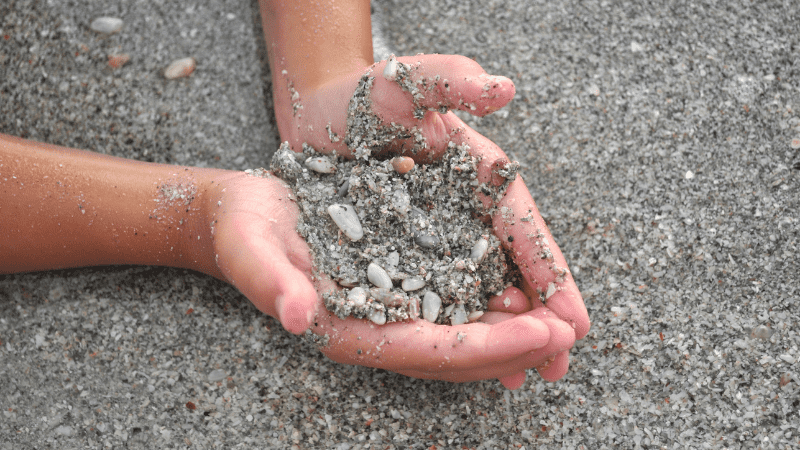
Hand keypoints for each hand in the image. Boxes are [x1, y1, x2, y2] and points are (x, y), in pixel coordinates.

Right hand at [202, 169, 574, 385]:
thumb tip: (301, 318)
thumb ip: (273, 285)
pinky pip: (454, 301)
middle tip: (568, 335)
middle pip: (456, 351)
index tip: (538, 335)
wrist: (245, 216)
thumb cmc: (244, 234)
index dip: (485, 346)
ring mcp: (392, 309)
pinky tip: (522, 288)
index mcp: (348, 331)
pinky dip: (490, 301)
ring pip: (461, 331)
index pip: (427, 348)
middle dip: (513, 346)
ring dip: (511, 331)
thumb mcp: (251, 251)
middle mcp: (377, 328)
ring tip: (560, 319)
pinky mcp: (401, 283)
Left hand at [275, 54, 589, 386]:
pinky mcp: (413, 250)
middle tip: (559, 365)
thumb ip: (450, 80)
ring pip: (485, 288)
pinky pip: (446, 292)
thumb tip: (502, 88)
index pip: (524, 228)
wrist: (323, 110)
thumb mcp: (407, 81)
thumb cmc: (367, 94)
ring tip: (524, 375)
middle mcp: (472, 209)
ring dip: (505, 332)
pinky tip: (471, 354)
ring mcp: (446, 232)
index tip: (575, 321)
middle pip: (516, 267)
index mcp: (484, 172)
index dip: (551, 275)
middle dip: (541, 318)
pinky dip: (464, 324)